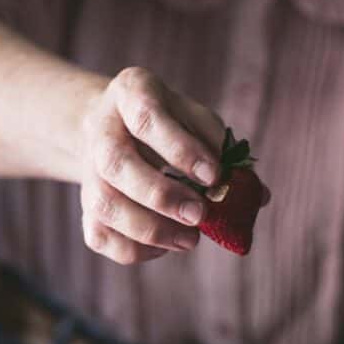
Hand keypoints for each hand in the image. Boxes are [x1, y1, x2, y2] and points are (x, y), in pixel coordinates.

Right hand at [78, 67, 226, 264]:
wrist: (118, 129)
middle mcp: (101, 129)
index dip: (180, 150)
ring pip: (104, 205)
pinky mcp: (85, 207)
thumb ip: (225, 153)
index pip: (147, 117)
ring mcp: (88, 170)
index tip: (213, 175)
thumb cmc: (171, 126)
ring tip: (191, 239)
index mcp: (131, 92)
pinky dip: (134, 251)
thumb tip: (257, 195)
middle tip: (200, 216)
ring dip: (151, 230)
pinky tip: (164, 247)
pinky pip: (99, 237)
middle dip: (162, 196)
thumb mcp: (198, 122)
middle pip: (116, 164)